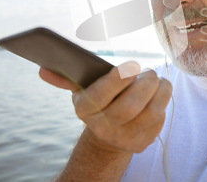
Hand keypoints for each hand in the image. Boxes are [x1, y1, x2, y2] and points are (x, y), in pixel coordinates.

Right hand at [39, 63, 171, 153]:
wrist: (108, 131)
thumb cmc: (98, 99)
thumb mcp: (83, 88)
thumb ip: (67, 77)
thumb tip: (43, 70)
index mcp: (85, 109)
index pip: (101, 95)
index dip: (119, 79)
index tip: (132, 64)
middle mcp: (103, 127)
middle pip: (130, 105)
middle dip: (145, 83)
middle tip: (149, 71)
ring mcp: (123, 137)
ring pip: (151, 112)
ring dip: (160, 91)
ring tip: (158, 80)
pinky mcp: (142, 143)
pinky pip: (159, 120)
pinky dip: (163, 103)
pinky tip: (158, 95)